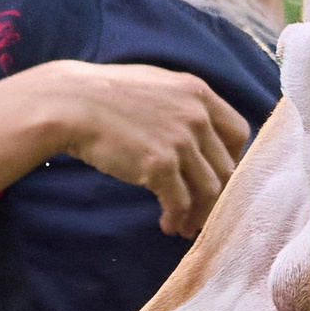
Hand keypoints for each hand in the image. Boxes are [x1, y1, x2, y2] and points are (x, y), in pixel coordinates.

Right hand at [57, 61, 250, 239]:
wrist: (72, 103)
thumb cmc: (106, 95)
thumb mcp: (156, 84)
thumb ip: (183, 104)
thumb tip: (197, 131)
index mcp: (198, 93)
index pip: (238, 132)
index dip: (234, 158)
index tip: (219, 175)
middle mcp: (196, 116)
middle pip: (227, 167)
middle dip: (219, 196)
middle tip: (205, 212)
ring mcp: (180, 141)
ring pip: (210, 190)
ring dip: (201, 214)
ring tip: (186, 226)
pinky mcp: (160, 165)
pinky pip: (180, 202)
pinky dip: (177, 218)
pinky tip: (168, 225)